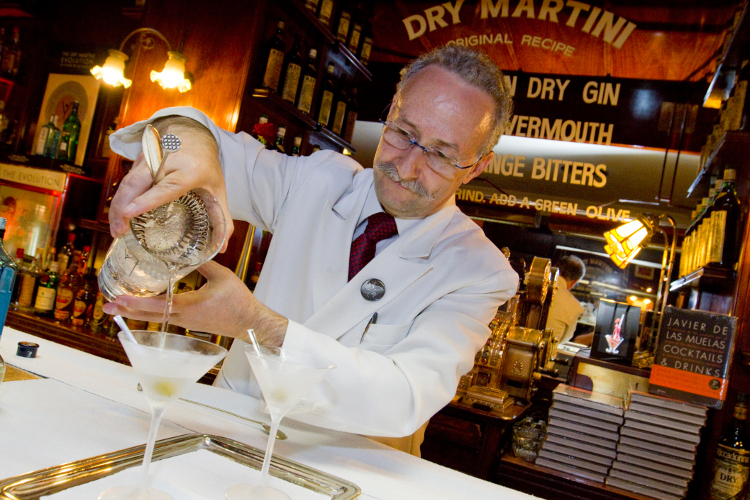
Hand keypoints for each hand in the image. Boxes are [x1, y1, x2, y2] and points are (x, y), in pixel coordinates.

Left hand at [101, 261, 287, 345]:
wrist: (250, 323)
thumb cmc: (238, 301)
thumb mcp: (222, 276)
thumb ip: (202, 264)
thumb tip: (189, 251)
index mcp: (188, 306)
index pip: (156, 305)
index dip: (135, 302)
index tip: (118, 298)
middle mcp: (182, 318)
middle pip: (148, 315)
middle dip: (126, 310)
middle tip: (107, 305)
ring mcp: (185, 322)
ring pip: (155, 317)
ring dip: (137, 311)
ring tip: (119, 306)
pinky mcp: (190, 323)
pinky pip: (165, 317)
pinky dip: (151, 312)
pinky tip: (145, 306)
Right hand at [108, 117, 233, 250]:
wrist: (194, 133)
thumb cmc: (206, 164)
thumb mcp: (218, 189)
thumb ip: (222, 218)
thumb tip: (222, 248)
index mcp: (189, 170)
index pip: (167, 186)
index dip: (148, 200)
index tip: (131, 212)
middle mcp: (166, 161)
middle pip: (138, 183)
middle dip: (124, 208)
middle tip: (120, 232)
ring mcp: (150, 158)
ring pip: (128, 181)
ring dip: (118, 205)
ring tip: (117, 229)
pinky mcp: (140, 159)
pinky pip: (127, 179)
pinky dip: (120, 198)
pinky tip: (119, 216)